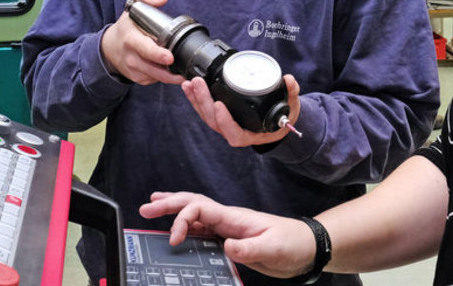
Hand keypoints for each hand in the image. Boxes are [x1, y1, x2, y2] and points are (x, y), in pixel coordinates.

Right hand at [99, 0, 185, 85]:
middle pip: (152, 68)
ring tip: (184, 73)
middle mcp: (131, 56)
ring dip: (170, 77)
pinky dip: (164, 78)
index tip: (170, 57)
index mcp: (131, 38)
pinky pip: (154, 80)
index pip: (144, 48)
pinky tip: (172, 72)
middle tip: (183, 72)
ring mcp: (134, 69)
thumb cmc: (127, 26)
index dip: (157, 54)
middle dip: (168, 72)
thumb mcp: (133, 7)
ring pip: (155, 77)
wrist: (110, 46)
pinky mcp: (138, 78)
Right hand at [140, 191, 315, 278]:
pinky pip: (202, 232)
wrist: (306, 249)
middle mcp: (227, 220)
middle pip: (193, 204)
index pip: (200, 208)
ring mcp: (228, 229)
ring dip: (174, 212)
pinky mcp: (230, 240)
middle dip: (169, 204)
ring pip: (195, 216)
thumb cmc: (292, 244)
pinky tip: (176, 233)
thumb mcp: (273, 249)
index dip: (182, 219)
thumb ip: (250, 248)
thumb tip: (226, 245)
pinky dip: (186, 229)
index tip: (174, 239)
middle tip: (146, 207)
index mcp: (235, 217)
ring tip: (153, 208)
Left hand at [181, 74, 300, 146]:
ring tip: (189, 82)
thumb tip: (289, 80)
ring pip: (206, 116)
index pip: (233, 133)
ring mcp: (225, 124)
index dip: (224, 121)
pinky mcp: (219, 116)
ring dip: (195, 99)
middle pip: (214, 121)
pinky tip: (188, 85)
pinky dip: (195, 98)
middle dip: (203, 101)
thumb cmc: (282, 118)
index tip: (219, 105)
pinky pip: (204, 110)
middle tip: (199, 82)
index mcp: (250, 134)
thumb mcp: (290, 107)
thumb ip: (290, 94)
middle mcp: (234, 132)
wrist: (277, 123)